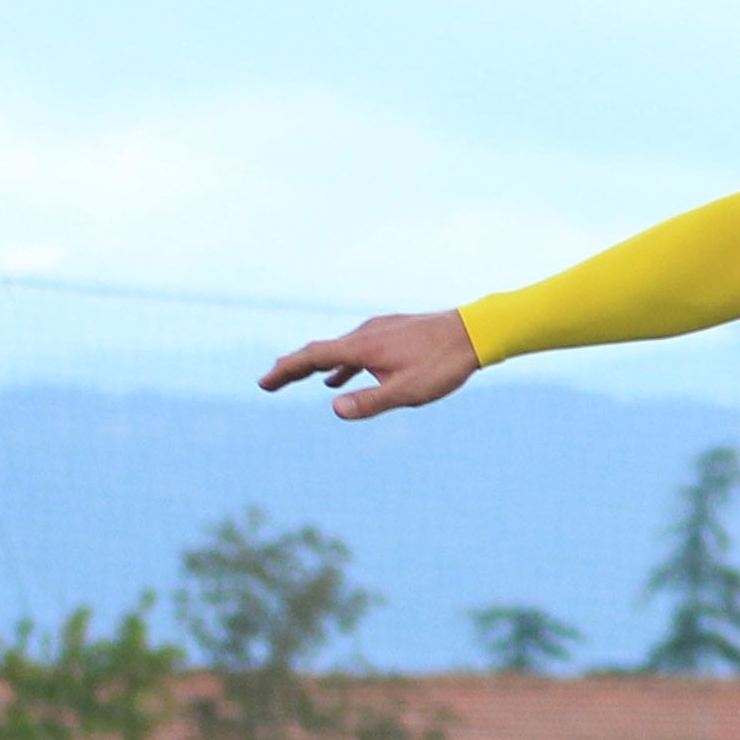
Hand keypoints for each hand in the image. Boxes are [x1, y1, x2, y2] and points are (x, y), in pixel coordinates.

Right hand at [260, 311, 479, 419]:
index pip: (313, 357)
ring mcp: (379, 330)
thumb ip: (371, 401)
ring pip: (339, 349)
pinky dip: (343, 363)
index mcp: (362, 346)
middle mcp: (365, 333)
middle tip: (269, 381)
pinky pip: (358, 349)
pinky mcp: (393, 332)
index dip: (286, 370)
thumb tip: (335, 408)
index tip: (265, 383)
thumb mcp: (409, 391)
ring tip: (298, 377)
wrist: (475, 332)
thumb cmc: (443, 364)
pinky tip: (339, 377)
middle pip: (320, 351)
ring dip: (317, 365)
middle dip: (293, 367)